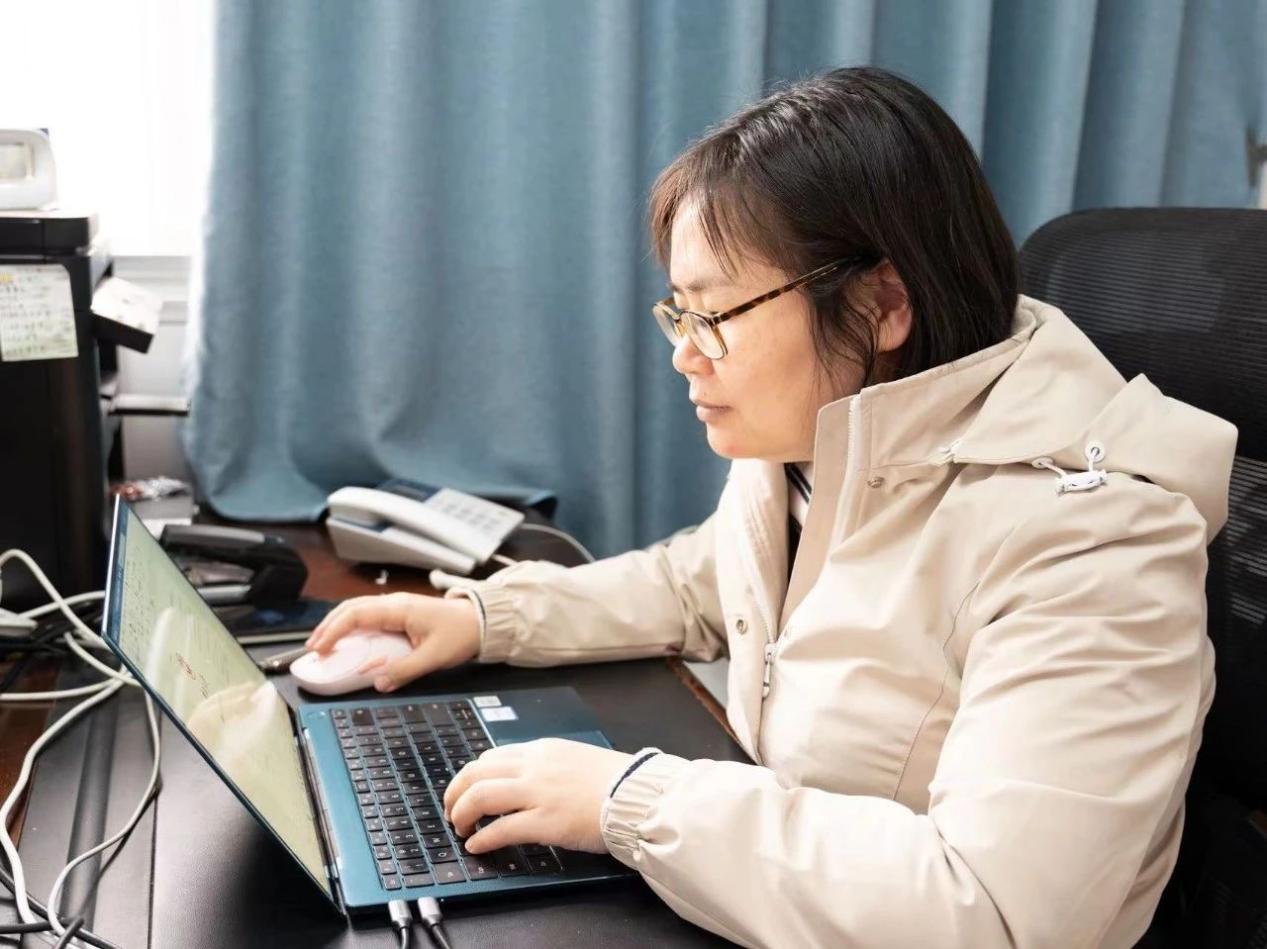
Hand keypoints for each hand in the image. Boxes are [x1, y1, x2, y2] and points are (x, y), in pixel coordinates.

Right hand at [303, 592, 480, 691]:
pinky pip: (370, 615)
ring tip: (324, 643)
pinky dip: (353, 626)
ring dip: (339, 624)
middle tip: (313, 648)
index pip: (356, 615)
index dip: (333, 631)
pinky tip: (349, 640)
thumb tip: (378, 683)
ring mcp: (398, 606)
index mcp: (399, 609)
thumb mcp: (434, 656)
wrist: (483, 621)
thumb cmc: (461, 634)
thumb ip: (405, 670)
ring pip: (358, 609)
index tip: (320, 648)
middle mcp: (394, 603)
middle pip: (351, 608)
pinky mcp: (402, 613)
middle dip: (328, 626)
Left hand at [442, 739, 633, 853]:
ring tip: (459, 828)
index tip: (466, 790)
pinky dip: (482, 839)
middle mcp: (535, 766)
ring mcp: (538, 793)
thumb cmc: (615, 781)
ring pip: (480, 796)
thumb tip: (528, 779)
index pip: (492, 757)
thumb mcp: (576, 759)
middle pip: (476, 772)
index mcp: (543, 750)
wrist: (638, 795)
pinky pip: (500, 829)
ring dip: (462, 813)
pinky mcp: (545, 822)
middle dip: (456, 792)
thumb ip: (549, 765)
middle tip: (452, 810)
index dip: (471, 775)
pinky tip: (477, 847)